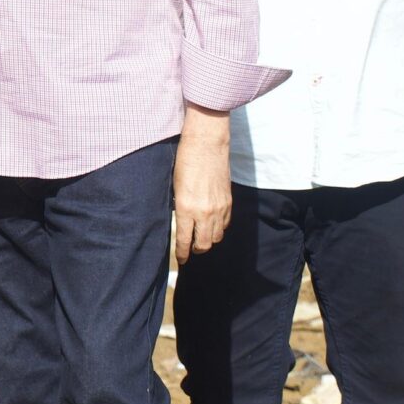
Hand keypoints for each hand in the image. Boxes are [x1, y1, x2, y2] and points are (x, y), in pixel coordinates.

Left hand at [173, 106, 232, 265]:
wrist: (207, 144)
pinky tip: (212, 224)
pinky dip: (219, 228)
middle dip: (196, 250)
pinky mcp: (229, 202)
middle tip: (191, 250)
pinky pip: (225, 224)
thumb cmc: (185, 161)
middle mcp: (204, 212)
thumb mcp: (175, 186)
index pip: (184, 240)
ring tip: (201, 239)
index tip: (181, 258)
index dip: (182, 252)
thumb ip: (179, 207)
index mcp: (185, 208)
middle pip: (204, 244)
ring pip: (217, 237)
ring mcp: (219, 208)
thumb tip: (180, 221)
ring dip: (209, 240)